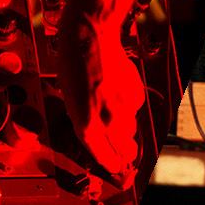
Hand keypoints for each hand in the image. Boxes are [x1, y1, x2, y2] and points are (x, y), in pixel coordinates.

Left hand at [54, 11, 143, 179]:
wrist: (90, 37)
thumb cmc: (72, 65)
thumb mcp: (69, 99)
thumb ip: (85, 121)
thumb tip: (97, 134)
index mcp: (86, 127)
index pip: (105, 158)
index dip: (111, 165)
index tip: (116, 168)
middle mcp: (107, 121)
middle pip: (125, 150)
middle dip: (123, 150)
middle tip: (123, 149)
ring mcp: (124, 108)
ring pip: (131, 129)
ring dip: (125, 126)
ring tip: (115, 112)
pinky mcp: (135, 94)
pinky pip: (135, 108)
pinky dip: (129, 105)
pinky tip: (119, 92)